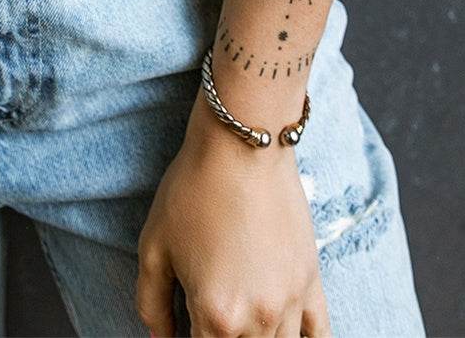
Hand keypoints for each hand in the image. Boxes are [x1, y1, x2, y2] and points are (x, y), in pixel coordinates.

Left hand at [136, 90, 331, 336]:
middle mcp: (259, 320)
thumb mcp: (154, 247)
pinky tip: (283, 335)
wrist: (243, 145)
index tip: (185, 326)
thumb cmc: (194, 190)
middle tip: (208, 314)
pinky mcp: (312, 283)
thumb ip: (152, 305)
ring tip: (238, 320)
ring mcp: (291, 305)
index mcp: (215, 316)